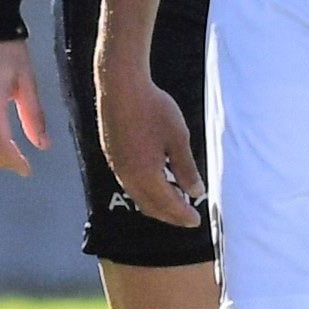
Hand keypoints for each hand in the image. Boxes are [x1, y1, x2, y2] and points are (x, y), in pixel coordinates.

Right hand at [97, 52, 203, 226]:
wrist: (120, 86)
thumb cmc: (153, 108)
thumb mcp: (178, 138)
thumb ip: (186, 168)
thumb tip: (197, 192)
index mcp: (146, 174)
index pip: (167, 205)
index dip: (182, 216)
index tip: (196, 222)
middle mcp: (128, 176)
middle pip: (150, 207)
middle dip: (169, 215)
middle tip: (187, 217)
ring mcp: (117, 167)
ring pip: (138, 196)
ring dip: (157, 204)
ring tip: (175, 201)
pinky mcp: (112, 156)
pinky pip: (129, 184)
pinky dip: (145, 191)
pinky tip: (157, 182)